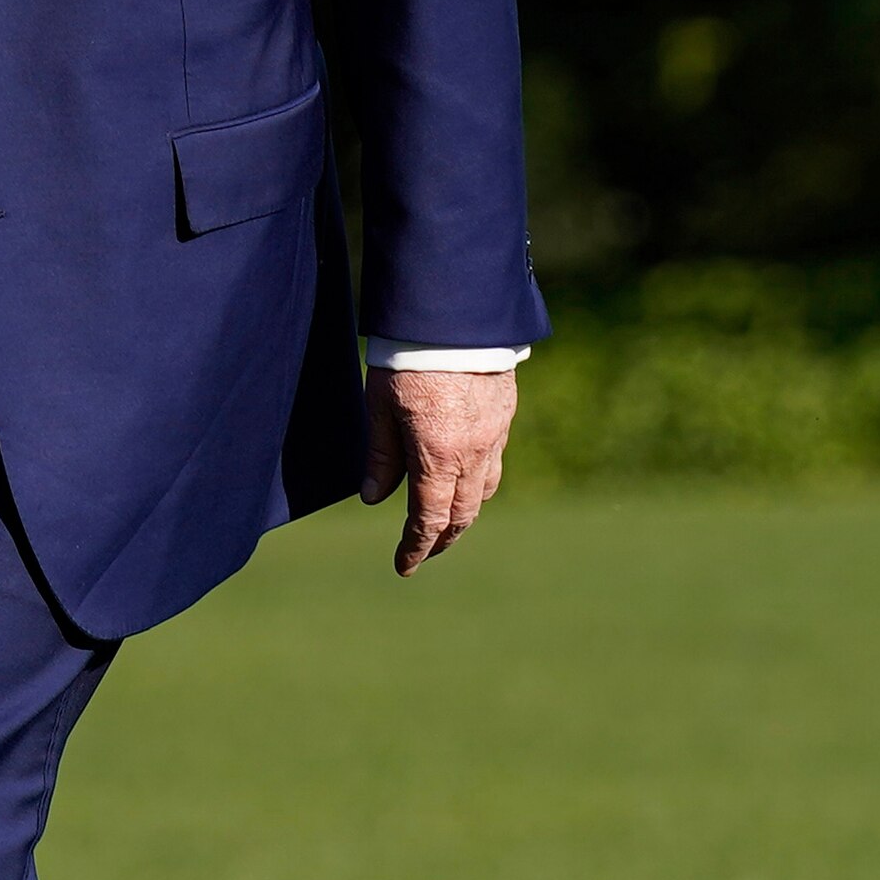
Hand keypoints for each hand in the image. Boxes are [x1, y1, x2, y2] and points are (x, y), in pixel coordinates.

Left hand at [361, 365, 514, 574]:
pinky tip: (463, 474)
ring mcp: (494, 434)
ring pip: (484, 490)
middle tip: (424, 550)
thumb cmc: (408, 358)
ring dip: (464, 512)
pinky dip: (478, 479)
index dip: (416, 547)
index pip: (429, 519)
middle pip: (463, 514)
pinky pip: (495, 460)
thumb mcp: (380, 407)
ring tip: (446, 519)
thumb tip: (374, 497)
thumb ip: (380, 455)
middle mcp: (472, 453)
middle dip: (442, 538)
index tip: (404, 565)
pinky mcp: (505, 413)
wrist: (455, 314)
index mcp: (438, 457)